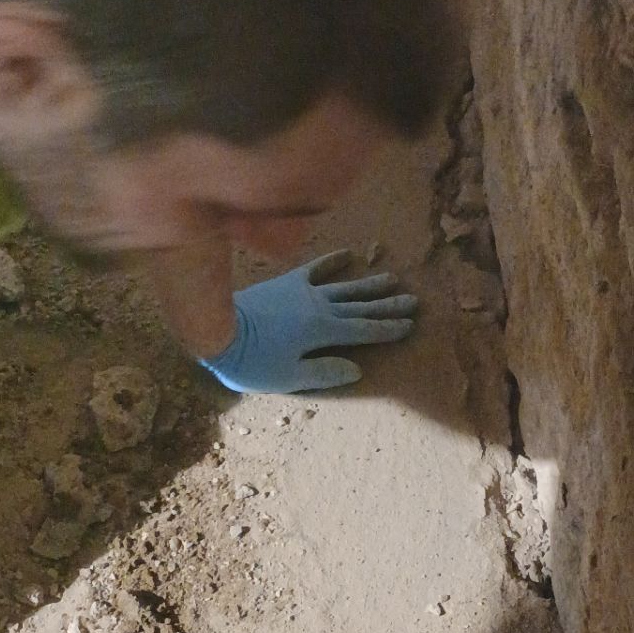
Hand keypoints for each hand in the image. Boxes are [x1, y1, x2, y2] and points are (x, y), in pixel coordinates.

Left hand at [202, 251, 417, 393]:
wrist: (219, 330)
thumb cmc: (253, 362)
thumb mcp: (289, 377)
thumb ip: (324, 372)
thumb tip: (356, 370)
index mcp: (323, 331)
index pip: (364, 329)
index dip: (388, 328)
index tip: (410, 324)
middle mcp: (319, 307)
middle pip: (361, 306)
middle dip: (388, 305)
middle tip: (413, 300)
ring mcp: (303, 292)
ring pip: (344, 287)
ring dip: (369, 284)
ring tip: (392, 279)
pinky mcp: (286, 283)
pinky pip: (314, 269)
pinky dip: (332, 262)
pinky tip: (348, 255)